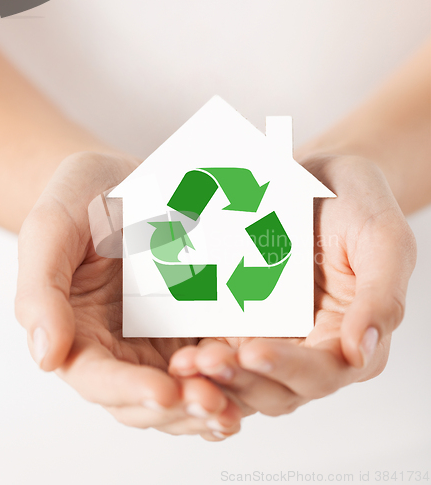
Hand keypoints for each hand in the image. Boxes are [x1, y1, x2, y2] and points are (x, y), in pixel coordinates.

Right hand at [15, 151, 240, 439]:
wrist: (122, 179)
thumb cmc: (80, 199)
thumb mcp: (52, 230)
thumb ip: (41, 292)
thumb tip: (46, 357)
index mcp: (80, 334)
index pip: (99, 379)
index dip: (129, 390)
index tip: (164, 392)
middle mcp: (121, 347)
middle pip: (147, 399)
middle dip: (181, 406)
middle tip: (215, 402)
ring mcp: (160, 338)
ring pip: (185, 389)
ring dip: (212, 400)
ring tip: (240, 399)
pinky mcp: (193, 323)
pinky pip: (214, 357)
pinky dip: (233, 372)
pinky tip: (256, 368)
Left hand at [169, 154, 416, 416]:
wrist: (318, 177)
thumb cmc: (357, 203)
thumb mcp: (383, 239)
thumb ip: (381, 296)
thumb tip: (359, 351)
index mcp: (350, 336)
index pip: (322, 371)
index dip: (288, 368)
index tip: (253, 350)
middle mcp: (312, 345)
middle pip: (277, 386)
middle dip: (241, 379)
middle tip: (204, 361)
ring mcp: (275, 334)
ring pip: (245, 375)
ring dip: (215, 376)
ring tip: (185, 362)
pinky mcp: (246, 319)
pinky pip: (224, 345)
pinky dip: (204, 354)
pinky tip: (180, 347)